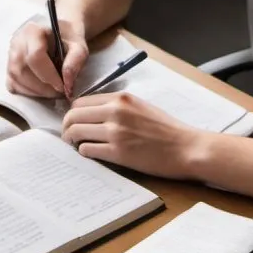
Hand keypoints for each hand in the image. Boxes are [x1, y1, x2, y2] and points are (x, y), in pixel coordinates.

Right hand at [7, 18, 88, 97]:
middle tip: (59, 92)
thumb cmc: (68, 38)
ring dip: (35, 92)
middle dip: (42, 88)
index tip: (62, 86)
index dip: (49, 76)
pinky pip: (12, 84)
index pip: (35, 56)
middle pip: (23, 70)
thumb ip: (75, 62)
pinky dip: (26, 92)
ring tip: (52, 92)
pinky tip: (40, 90)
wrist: (59, 32)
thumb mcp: (79, 46)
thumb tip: (67, 84)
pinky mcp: (9, 65)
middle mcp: (17, 41)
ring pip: (16, 79)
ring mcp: (10, 54)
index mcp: (33, 31)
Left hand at [62, 91, 199, 176]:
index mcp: (121, 98)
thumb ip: (117, 106)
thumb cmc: (166, 130)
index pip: (81, 102)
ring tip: (76, 145)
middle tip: (69, 136)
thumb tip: (92, 113)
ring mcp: (115, 132)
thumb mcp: (141, 107)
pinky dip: (84, 152)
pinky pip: (87, 150)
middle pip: (73, 115)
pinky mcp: (117, 152)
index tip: (74, 121)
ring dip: (72, 140)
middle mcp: (115, 111)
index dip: (73, 113)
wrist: (186, 147)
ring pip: (76, 132)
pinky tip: (91, 153)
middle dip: (67, 126)